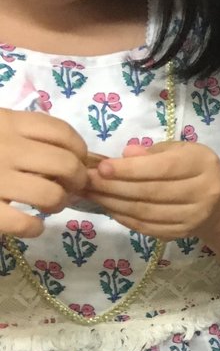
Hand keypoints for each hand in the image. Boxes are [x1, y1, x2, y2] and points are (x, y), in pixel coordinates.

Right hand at [0, 109, 89, 236]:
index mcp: (6, 123)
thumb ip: (22, 131)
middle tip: (66, 187)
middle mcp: (4, 148)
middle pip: (66, 165)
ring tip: (48, 205)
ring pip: (51, 195)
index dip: (80, 151)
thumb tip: (71, 151)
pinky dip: (34, 227)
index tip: (77, 162)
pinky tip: (30, 224)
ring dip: (57, 204)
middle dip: (76, 180)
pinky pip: (25, 223)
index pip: (63, 133)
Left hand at [87, 141, 219, 239]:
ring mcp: (194, 216)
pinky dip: (124, 218)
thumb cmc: (191, 168)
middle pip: (151, 192)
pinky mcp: (183, 233)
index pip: (162, 168)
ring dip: (114, 204)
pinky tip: (109, 208)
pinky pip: (147, 227)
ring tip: (93, 194)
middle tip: (88, 181)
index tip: (101, 167)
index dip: (130, 169)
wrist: (217, 201)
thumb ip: (152, 152)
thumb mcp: (177, 150)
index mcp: (202, 164)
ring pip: (146, 212)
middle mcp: (204, 192)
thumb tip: (126, 155)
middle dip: (114, 187)